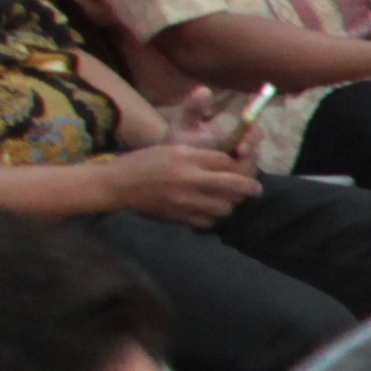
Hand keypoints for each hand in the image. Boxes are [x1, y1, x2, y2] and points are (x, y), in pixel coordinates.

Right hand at [70, 143, 257, 224]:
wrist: (116, 186)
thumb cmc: (142, 163)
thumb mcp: (170, 150)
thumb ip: (198, 157)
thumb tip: (227, 164)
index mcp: (186, 159)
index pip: (226, 162)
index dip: (237, 164)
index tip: (242, 168)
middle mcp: (190, 181)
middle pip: (235, 186)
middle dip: (249, 187)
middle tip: (254, 188)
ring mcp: (185, 203)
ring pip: (225, 207)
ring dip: (228, 203)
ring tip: (224, 198)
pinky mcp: (179, 218)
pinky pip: (208, 221)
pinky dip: (211, 216)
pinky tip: (205, 209)